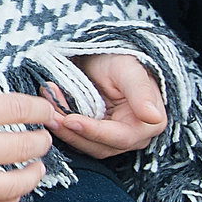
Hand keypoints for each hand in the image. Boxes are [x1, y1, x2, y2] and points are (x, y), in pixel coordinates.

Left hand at [49, 52, 167, 158]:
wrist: (105, 55)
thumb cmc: (121, 60)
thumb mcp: (130, 71)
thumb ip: (141, 93)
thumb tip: (154, 117)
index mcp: (149, 124)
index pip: (119, 138)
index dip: (93, 131)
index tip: (69, 120)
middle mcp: (133, 137)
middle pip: (98, 146)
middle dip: (71, 130)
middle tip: (48, 111)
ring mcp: (111, 138)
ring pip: (83, 144)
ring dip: (62, 128)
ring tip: (47, 103)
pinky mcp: (93, 135)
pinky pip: (74, 137)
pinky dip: (60, 125)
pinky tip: (50, 105)